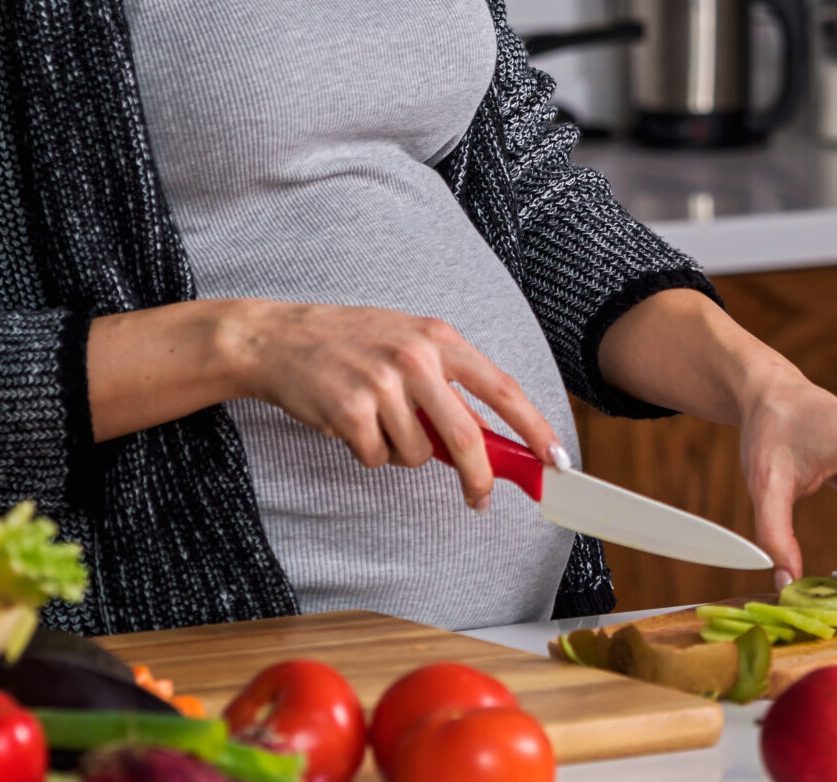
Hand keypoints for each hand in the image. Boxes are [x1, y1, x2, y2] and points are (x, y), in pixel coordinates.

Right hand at [225, 301, 565, 506]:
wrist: (281, 338)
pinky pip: (377, 457)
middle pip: (465, 436)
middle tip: (478, 498)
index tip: (556, 457)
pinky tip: (350, 423)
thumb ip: (448, 385)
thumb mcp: (408, 346)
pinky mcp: (351, 409)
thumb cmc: (350, 343)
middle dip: (477, 476)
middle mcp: (417, 357)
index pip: (502, 388)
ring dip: (398, 451)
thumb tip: (489, 438)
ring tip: (375, 420)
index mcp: (440, 338)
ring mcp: (383, 382)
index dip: (534, 426)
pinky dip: (367, 451)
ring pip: (415, 454)